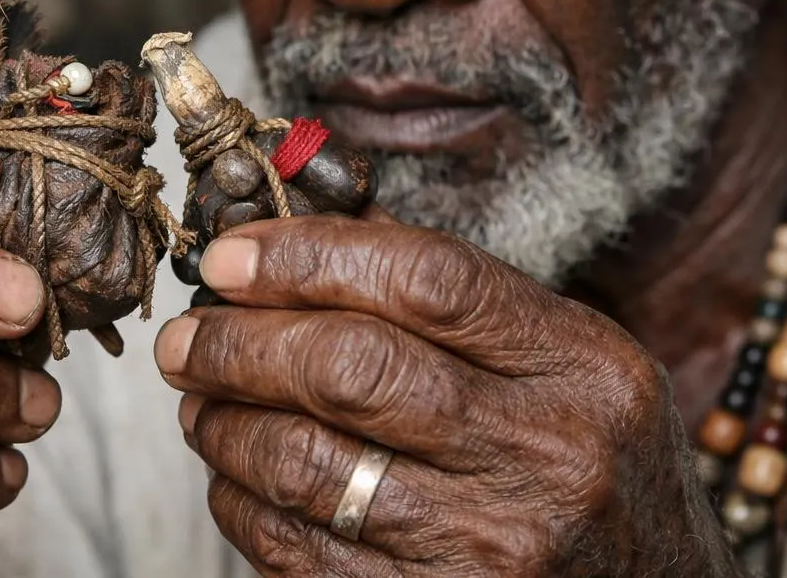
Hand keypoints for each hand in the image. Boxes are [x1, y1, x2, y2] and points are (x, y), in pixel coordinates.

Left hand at [154, 216, 736, 577]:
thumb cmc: (601, 471)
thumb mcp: (573, 368)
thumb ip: (465, 305)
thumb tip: (317, 240)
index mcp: (585, 366)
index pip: (426, 278)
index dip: (308, 256)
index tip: (229, 258)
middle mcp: (551, 455)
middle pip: (354, 368)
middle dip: (241, 344)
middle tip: (185, 337)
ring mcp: (500, 548)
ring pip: (312, 466)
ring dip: (228, 426)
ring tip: (200, 403)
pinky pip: (307, 556)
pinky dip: (247, 508)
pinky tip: (235, 479)